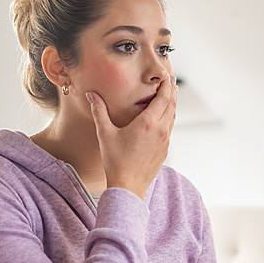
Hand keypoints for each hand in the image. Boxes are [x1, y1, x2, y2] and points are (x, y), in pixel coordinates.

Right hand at [86, 75, 176, 199]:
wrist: (128, 186)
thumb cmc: (115, 161)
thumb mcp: (105, 134)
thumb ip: (99, 111)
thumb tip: (91, 95)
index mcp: (148, 123)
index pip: (163, 98)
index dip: (167, 86)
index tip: (168, 76)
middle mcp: (160, 130)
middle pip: (171, 106)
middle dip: (172, 92)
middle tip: (172, 81)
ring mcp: (165, 141)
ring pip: (172, 118)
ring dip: (172, 105)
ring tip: (170, 96)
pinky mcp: (164, 150)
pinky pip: (169, 129)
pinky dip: (169, 118)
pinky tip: (163, 118)